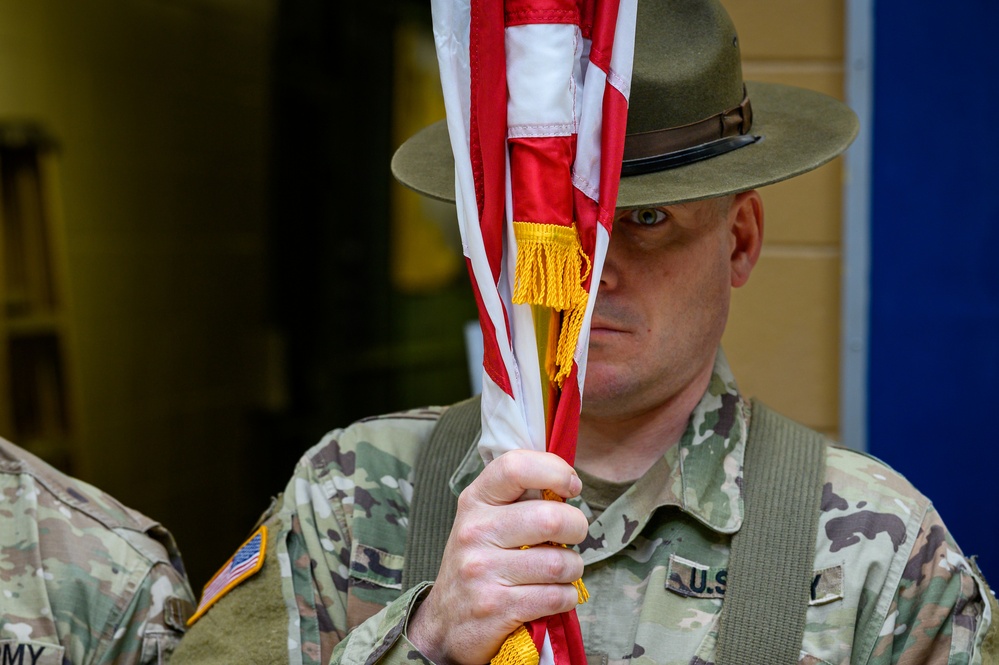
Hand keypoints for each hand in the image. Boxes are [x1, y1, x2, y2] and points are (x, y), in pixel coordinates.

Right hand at [407, 449, 587, 664]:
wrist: (443, 623)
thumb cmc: (477, 563)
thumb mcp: (483, 520)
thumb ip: (518, 499)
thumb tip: (567, 483)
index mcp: (475, 501)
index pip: (516, 467)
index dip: (555, 471)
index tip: (571, 487)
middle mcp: (475, 532)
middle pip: (551, 517)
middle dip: (577, 528)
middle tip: (572, 536)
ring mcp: (483, 571)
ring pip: (560, 562)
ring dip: (573, 568)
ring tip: (562, 571)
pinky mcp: (496, 607)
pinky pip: (556, 597)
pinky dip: (567, 597)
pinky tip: (555, 595)